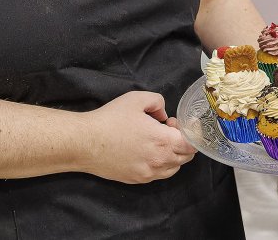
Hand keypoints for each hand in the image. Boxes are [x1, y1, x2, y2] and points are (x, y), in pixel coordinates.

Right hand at [80, 91, 195, 183]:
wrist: (85, 142)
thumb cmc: (110, 120)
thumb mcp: (137, 99)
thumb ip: (158, 102)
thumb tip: (163, 115)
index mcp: (163, 141)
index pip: (192, 144)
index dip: (186, 131)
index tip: (171, 123)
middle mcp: (159, 161)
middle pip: (186, 157)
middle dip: (181, 142)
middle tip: (164, 130)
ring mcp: (148, 173)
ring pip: (173, 168)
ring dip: (172, 154)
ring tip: (155, 141)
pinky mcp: (137, 179)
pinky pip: (158, 175)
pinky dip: (159, 164)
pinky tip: (145, 152)